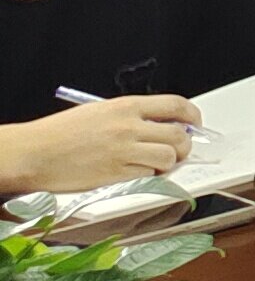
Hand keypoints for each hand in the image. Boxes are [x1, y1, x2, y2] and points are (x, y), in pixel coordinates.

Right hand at [22, 94, 198, 188]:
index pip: (175, 105)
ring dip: (169, 162)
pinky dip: (149, 175)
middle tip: (179, 150)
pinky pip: (148, 175)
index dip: (192, 115)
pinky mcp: (116, 175)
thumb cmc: (59, 133)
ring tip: (158, 163)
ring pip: (168, 157)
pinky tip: (138, 172)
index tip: (194, 123)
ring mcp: (124, 152)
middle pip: (178, 134)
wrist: (34, 152)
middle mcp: (129, 127)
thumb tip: (157, 123)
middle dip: (185, 144)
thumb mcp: (99, 112)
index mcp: (126, 106)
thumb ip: (130, 115)